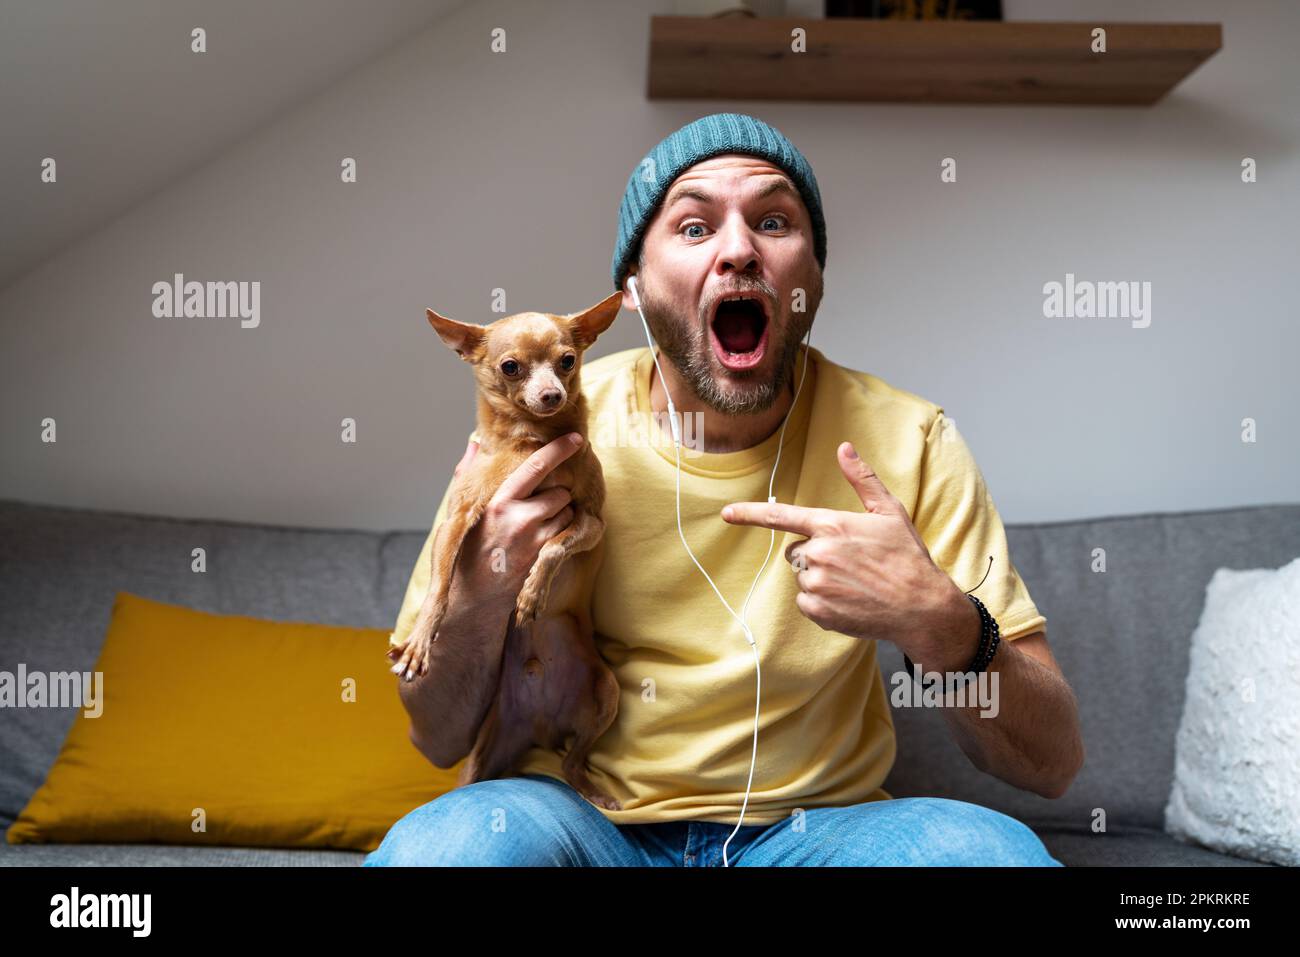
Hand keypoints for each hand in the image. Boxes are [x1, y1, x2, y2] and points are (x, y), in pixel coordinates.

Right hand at [453, 433, 581, 603]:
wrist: (472, 597)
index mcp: (499, 503)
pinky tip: (542, 538)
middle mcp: (520, 519)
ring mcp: (536, 540)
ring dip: (560, 514)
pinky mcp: (545, 556)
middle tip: (538, 506)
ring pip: (567, 512)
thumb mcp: (459, 512)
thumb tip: (474, 444)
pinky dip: (560, 530)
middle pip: (559, 492)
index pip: (536, 467)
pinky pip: (566, 532)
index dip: (559, 450)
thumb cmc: (464, 551)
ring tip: (536, 525)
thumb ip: (468, 474)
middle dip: (555, 495)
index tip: (576, 439)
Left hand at [720, 441, 970, 656]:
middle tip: (851, 562)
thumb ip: (861, 478)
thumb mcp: (889, 511)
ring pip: (802, 576)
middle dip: (816, 554)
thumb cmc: (907, 556)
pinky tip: (850, 601)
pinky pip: (806, 602)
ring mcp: (816, 584)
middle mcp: (818, 553)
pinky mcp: (818, 611)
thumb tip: (844, 448)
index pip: (781, 516)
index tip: (726, 513)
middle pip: (796, 551)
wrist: (921, 606)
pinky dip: (823, 603)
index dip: (749, 514)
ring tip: (854, 583)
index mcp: (832, 525)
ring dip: (821, 579)